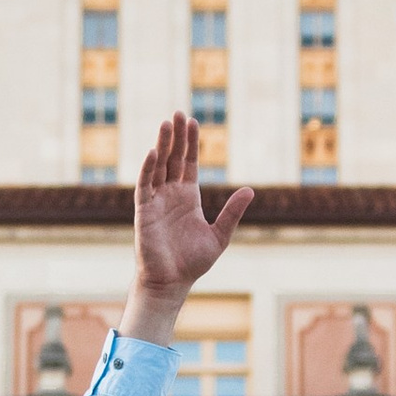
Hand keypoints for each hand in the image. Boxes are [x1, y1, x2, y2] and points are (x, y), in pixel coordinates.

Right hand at [123, 114, 252, 342]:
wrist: (171, 282)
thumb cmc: (193, 262)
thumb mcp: (220, 235)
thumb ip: (233, 212)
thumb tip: (251, 190)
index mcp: (189, 197)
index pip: (188, 163)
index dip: (190, 143)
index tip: (193, 121)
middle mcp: (171, 194)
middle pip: (173, 158)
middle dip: (176, 136)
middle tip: (178, 113)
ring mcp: (156, 201)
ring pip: (158, 166)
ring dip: (162, 144)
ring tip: (167, 123)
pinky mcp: (145, 211)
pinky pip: (145, 185)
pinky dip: (149, 168)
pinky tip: (155, 152)